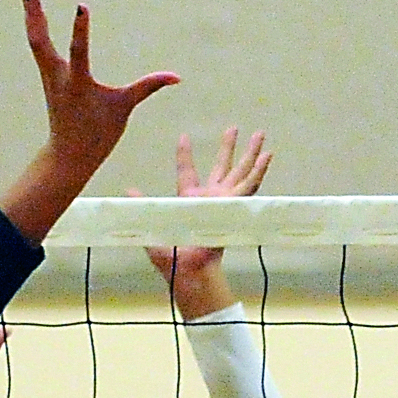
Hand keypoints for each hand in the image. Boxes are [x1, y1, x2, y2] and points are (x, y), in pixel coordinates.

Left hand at [22, 0, 179, 181]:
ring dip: (32, 16)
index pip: (79, 53)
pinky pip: (39, 47)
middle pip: (40, 41)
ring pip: (36, 41)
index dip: (80, 29)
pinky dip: (36, 27)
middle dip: (35, 15)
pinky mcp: (47, 76)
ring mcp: (49, 77)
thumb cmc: (99, 133)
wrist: (70, 155)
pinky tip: (34, 13)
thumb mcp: (125, 108)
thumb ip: (148, 87)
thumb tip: (177, 77)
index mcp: (78, 86)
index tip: (81, 6)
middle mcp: (58, 78)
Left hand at [131, 127, 271, 319]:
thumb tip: (129, 191)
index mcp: (188, 199)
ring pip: (240, 172)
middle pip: (221, 166)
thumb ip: (143, 206)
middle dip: (229, 146)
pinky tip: (268, 155)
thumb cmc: (170, 257)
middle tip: (233, 127)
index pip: (187, 171)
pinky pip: (250, 186)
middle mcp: (209, 198)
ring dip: (250, 153)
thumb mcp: (152, 227)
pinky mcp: (234, 207)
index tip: (184, 137)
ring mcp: (224, 202)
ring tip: (259, 134)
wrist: (188, 270)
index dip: (184, 155)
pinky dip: (259, 170)